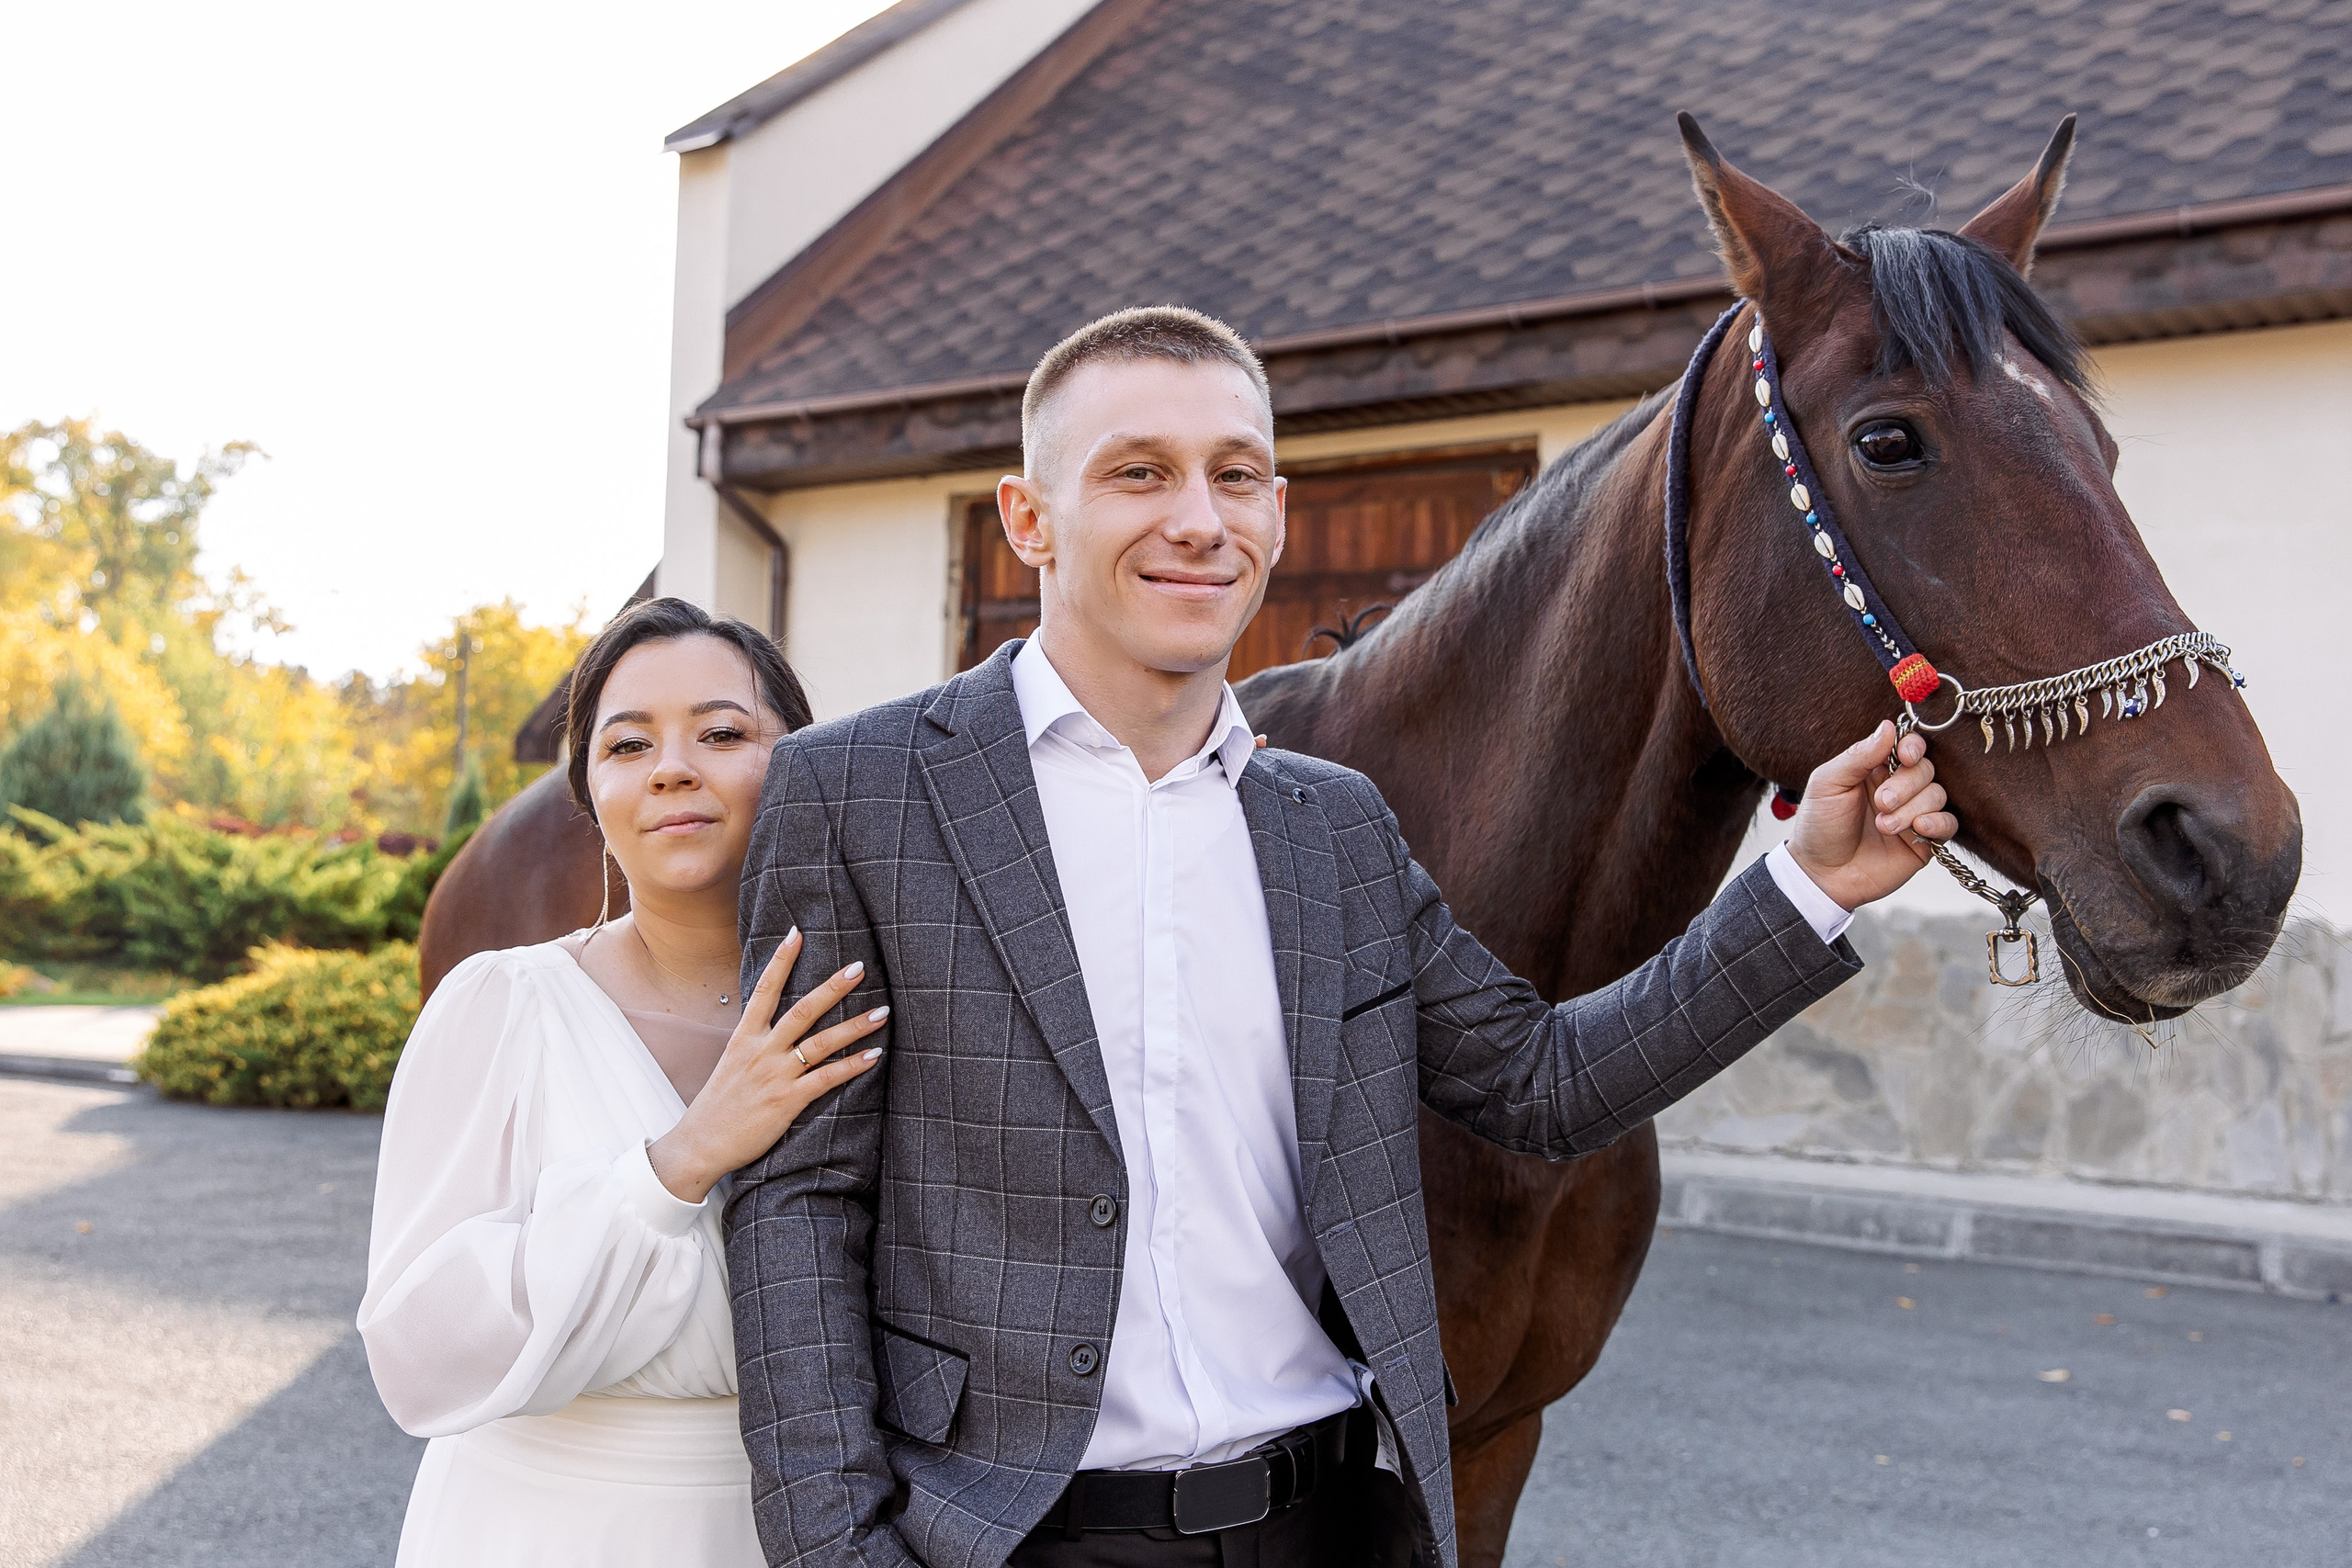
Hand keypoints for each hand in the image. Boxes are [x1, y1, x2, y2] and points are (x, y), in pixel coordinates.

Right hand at [647, 929, 886, 1202]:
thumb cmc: (719, 1107)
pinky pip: (826, 1079)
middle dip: (832, 987)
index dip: (781, 961)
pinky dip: (852, 1066)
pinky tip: (873, 1055)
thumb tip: (777, 1028)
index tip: (797, 933)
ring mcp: (775, 1075)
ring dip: (854, 1025)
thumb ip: (755, 1044)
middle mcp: (760, 1051)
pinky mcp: (787, 1101)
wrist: (699, 1144)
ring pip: (821, 1042)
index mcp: (743, 1038)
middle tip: (859, 966)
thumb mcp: (731, 1065)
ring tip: (883, 1011)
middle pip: (801, 1010)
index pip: (764, 990)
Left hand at [1785, 721, 1959, 912]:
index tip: (1905, 756)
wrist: (1822, 874)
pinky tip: (1918, 828)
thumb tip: (1888, 726)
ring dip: (1912, 808)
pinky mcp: (1925, 840)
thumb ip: (1859, 756)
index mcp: (1875, 768)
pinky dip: (1938, 823)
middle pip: (1925, 770)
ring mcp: (1913, 813)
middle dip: (1905, 785)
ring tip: (1884, 826)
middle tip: (1881, 802)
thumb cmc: (1819, 826)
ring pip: (1937, 795)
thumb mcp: (1829, 784)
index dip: (1913, 747)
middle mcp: (1898, 787)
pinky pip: (1949, 824)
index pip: (1907, 746)